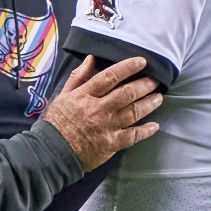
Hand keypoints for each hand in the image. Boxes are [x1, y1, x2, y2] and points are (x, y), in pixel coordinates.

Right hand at [41, 56, 162, 170]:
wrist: (52, 151)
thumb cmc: (57, 122)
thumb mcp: (63, 95)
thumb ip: (78, 77)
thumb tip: (91, 58)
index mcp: (85, 95)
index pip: (110, 76)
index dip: (127, 67)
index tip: (141, 62)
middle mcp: (98, 109)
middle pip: (126, 93)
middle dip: (144, 85)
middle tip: (155, 80)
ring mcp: (106, 127)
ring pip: (133, 112)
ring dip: (149, 104)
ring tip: (159, 97)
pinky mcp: (111, 144)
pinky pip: (133, 136)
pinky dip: (145, 131)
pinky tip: (155, 126)